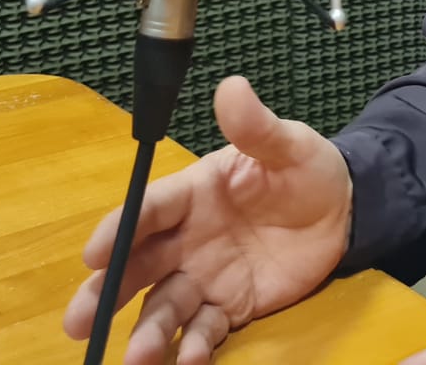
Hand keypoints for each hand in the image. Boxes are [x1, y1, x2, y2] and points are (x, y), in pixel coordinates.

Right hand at [63, 74, 352, 363]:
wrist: (346, 212)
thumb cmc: (306, 170)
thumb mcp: (287, 144)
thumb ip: (256, 126)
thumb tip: (231, 87)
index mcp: (193, 193)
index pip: (148, 210)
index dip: (118, 229)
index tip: (92, 254)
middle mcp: (188, 239)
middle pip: (139, 267)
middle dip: (107, 293)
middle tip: (79, 322)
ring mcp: (206, 277)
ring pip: (165, 307)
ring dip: (147, 332)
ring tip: (136, 357)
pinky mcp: (231, 308)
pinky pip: (206, 332)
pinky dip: (193, 349)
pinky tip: (186, 361)